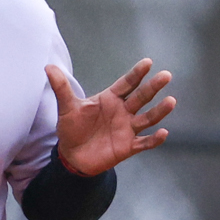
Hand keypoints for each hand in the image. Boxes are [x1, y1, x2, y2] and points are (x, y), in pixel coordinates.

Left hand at [47, 59, 173, 175]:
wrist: (72, 156)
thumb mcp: (66, 108)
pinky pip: (144, 142)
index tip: (148, 62)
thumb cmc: (72, 129)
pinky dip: (154, 139)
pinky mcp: (128, 147)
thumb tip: (48, 67)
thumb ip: (61, 88)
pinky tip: (163, 133)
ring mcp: (127, 129)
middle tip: (166, 76)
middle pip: (141, 97)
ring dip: (159, 111)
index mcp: (110, 99)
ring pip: (147, 118)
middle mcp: (123, 112)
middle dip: (153, 87)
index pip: (126, 83)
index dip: (137, 74)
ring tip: (171, 101)